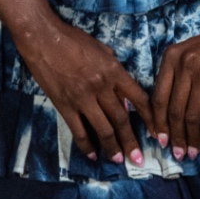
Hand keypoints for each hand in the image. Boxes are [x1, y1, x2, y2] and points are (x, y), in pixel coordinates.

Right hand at [13, 13, 151, 165]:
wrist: (43, 38)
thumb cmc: (73, 39)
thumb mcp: (102, 49)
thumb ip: (115, 70)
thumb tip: (123, 95)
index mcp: (114, 71)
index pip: (139, 98)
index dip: (150, 118)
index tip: (156, 133)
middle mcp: (102, 87)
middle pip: (121, 119)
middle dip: (131, 141)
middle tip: (139, 159)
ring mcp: (82, 97)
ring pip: (103, 128)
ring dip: (112, 147)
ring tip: (119, 160)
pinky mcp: (65, 105)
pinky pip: (78, 130)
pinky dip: (86, 145)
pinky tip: (92, 154)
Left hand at [151, 11, 199, 159]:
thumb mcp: (183, 52)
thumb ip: (173, 76)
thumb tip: (165, 111)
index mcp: (170, 59)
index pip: (158, 97)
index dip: (157, 122)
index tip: (159, 139)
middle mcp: (184, 67)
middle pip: (174, 110)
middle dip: (174, 135)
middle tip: (175, 153)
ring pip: (192, 115)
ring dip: (190, 137)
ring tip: (190, 152)